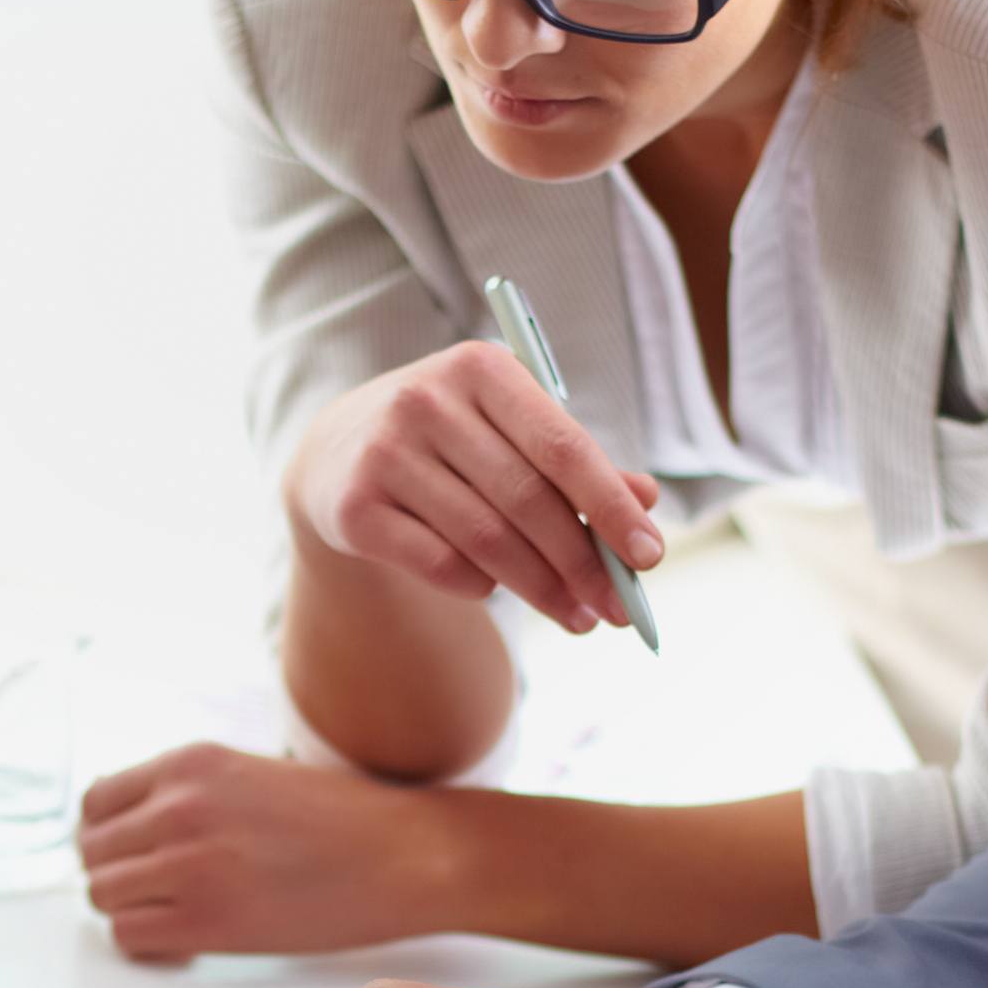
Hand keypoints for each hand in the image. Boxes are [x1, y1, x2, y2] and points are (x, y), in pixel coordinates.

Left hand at [77, 744, 464, 961]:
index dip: (109, 837)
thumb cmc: (344, 820)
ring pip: (103, 897)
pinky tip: (188, 941)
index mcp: (189, 763)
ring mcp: (188, 865)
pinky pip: (131, 938)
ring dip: (131, 911)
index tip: (131, 855)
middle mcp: (178, 807)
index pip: (96, 804)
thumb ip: (189, 793)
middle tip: (155, 893)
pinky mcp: (206, 922)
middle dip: (118, 876)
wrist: (403, 855)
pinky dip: (151, 945)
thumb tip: (137, 828)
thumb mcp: (250, 774)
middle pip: (92, 854)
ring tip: (176, 916)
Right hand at [285, 341, 664, 635]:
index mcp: (480, 369)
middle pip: (528, 500)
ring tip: (577, 618)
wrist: (337, 453)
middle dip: (583, 564)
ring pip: (487, 540)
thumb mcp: (510, 430)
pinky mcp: (354, 508)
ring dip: (542, 589)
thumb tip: (646, 501)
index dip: (611, 506)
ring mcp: (384, 453)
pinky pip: (440, 564)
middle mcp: (426, 401)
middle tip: (617, 609)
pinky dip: (479, 586)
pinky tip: (493, 590)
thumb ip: (576, 461)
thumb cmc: (451, 441)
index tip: (650, 557)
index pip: (562, 445)